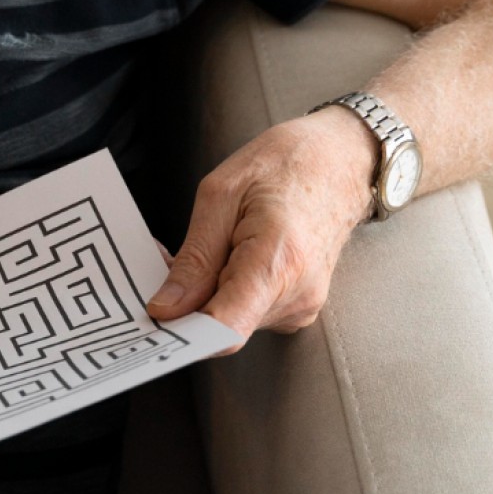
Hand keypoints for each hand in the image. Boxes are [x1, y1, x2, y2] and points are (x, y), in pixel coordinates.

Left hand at [145, 107, 377, 354]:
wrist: (342, 159)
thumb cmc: (286, 164)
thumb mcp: (220, 194)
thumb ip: (194, 258)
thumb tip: (167, 308)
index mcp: (277, 262)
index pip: (224, 329)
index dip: (180, 333)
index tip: (150, 321)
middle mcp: (296, 295)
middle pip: (220, 325)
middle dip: (184, 301)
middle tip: (164, 259)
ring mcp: (302, 304)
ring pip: (232, 320)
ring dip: (204, 293)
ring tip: (205, 246)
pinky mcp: (298, 305)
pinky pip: (248, 311)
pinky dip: (225, 290)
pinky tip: (225, 256)